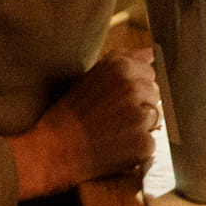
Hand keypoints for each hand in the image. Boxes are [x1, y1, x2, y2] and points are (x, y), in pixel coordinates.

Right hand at [10, 52, 159, 198]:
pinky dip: (136, 149)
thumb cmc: (68, 115)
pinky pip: (150, 143)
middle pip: (155, 94)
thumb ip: (123, 60)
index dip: (133, 88)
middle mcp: (132, 88)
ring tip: (111, 133)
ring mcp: (139, 117)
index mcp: (119, 68)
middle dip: (139, 105)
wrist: (50, 152)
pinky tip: (114, 149)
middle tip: (111, 119)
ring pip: (154, 118)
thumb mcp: (90, 78)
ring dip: (139, 126)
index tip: (114, 100)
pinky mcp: (143, 143)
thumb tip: (150, 53)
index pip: (149, 73)